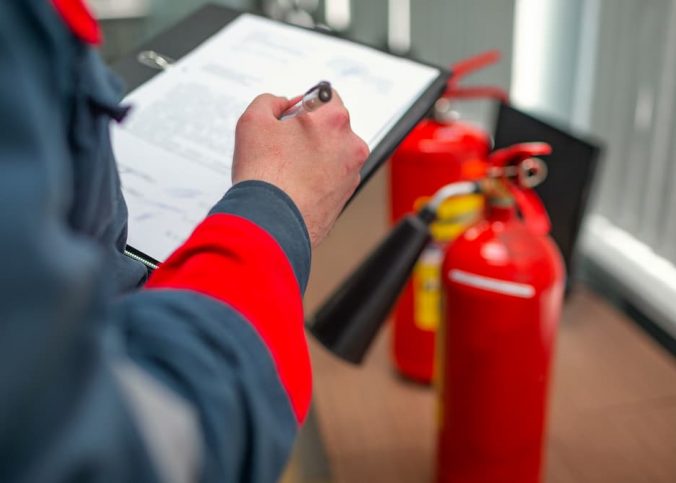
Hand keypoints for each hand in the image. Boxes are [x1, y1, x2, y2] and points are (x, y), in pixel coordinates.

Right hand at [232, 92, 369, 247]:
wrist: (271, 224)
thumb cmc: (265, 175)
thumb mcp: (253, 121)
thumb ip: (269, 101)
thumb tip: (280, 104)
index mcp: (334, 120)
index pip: (327, 96)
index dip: (304, 104)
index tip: (291, 116)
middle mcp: (351, 145)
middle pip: (331, 126)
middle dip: (310, 131)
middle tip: (283, 145)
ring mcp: (351, 173)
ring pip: (332, 153)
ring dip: (314, 156)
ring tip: (286, 170)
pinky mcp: (346, 196)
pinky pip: (332, 177)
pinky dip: (317, 178)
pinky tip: (295, 186)